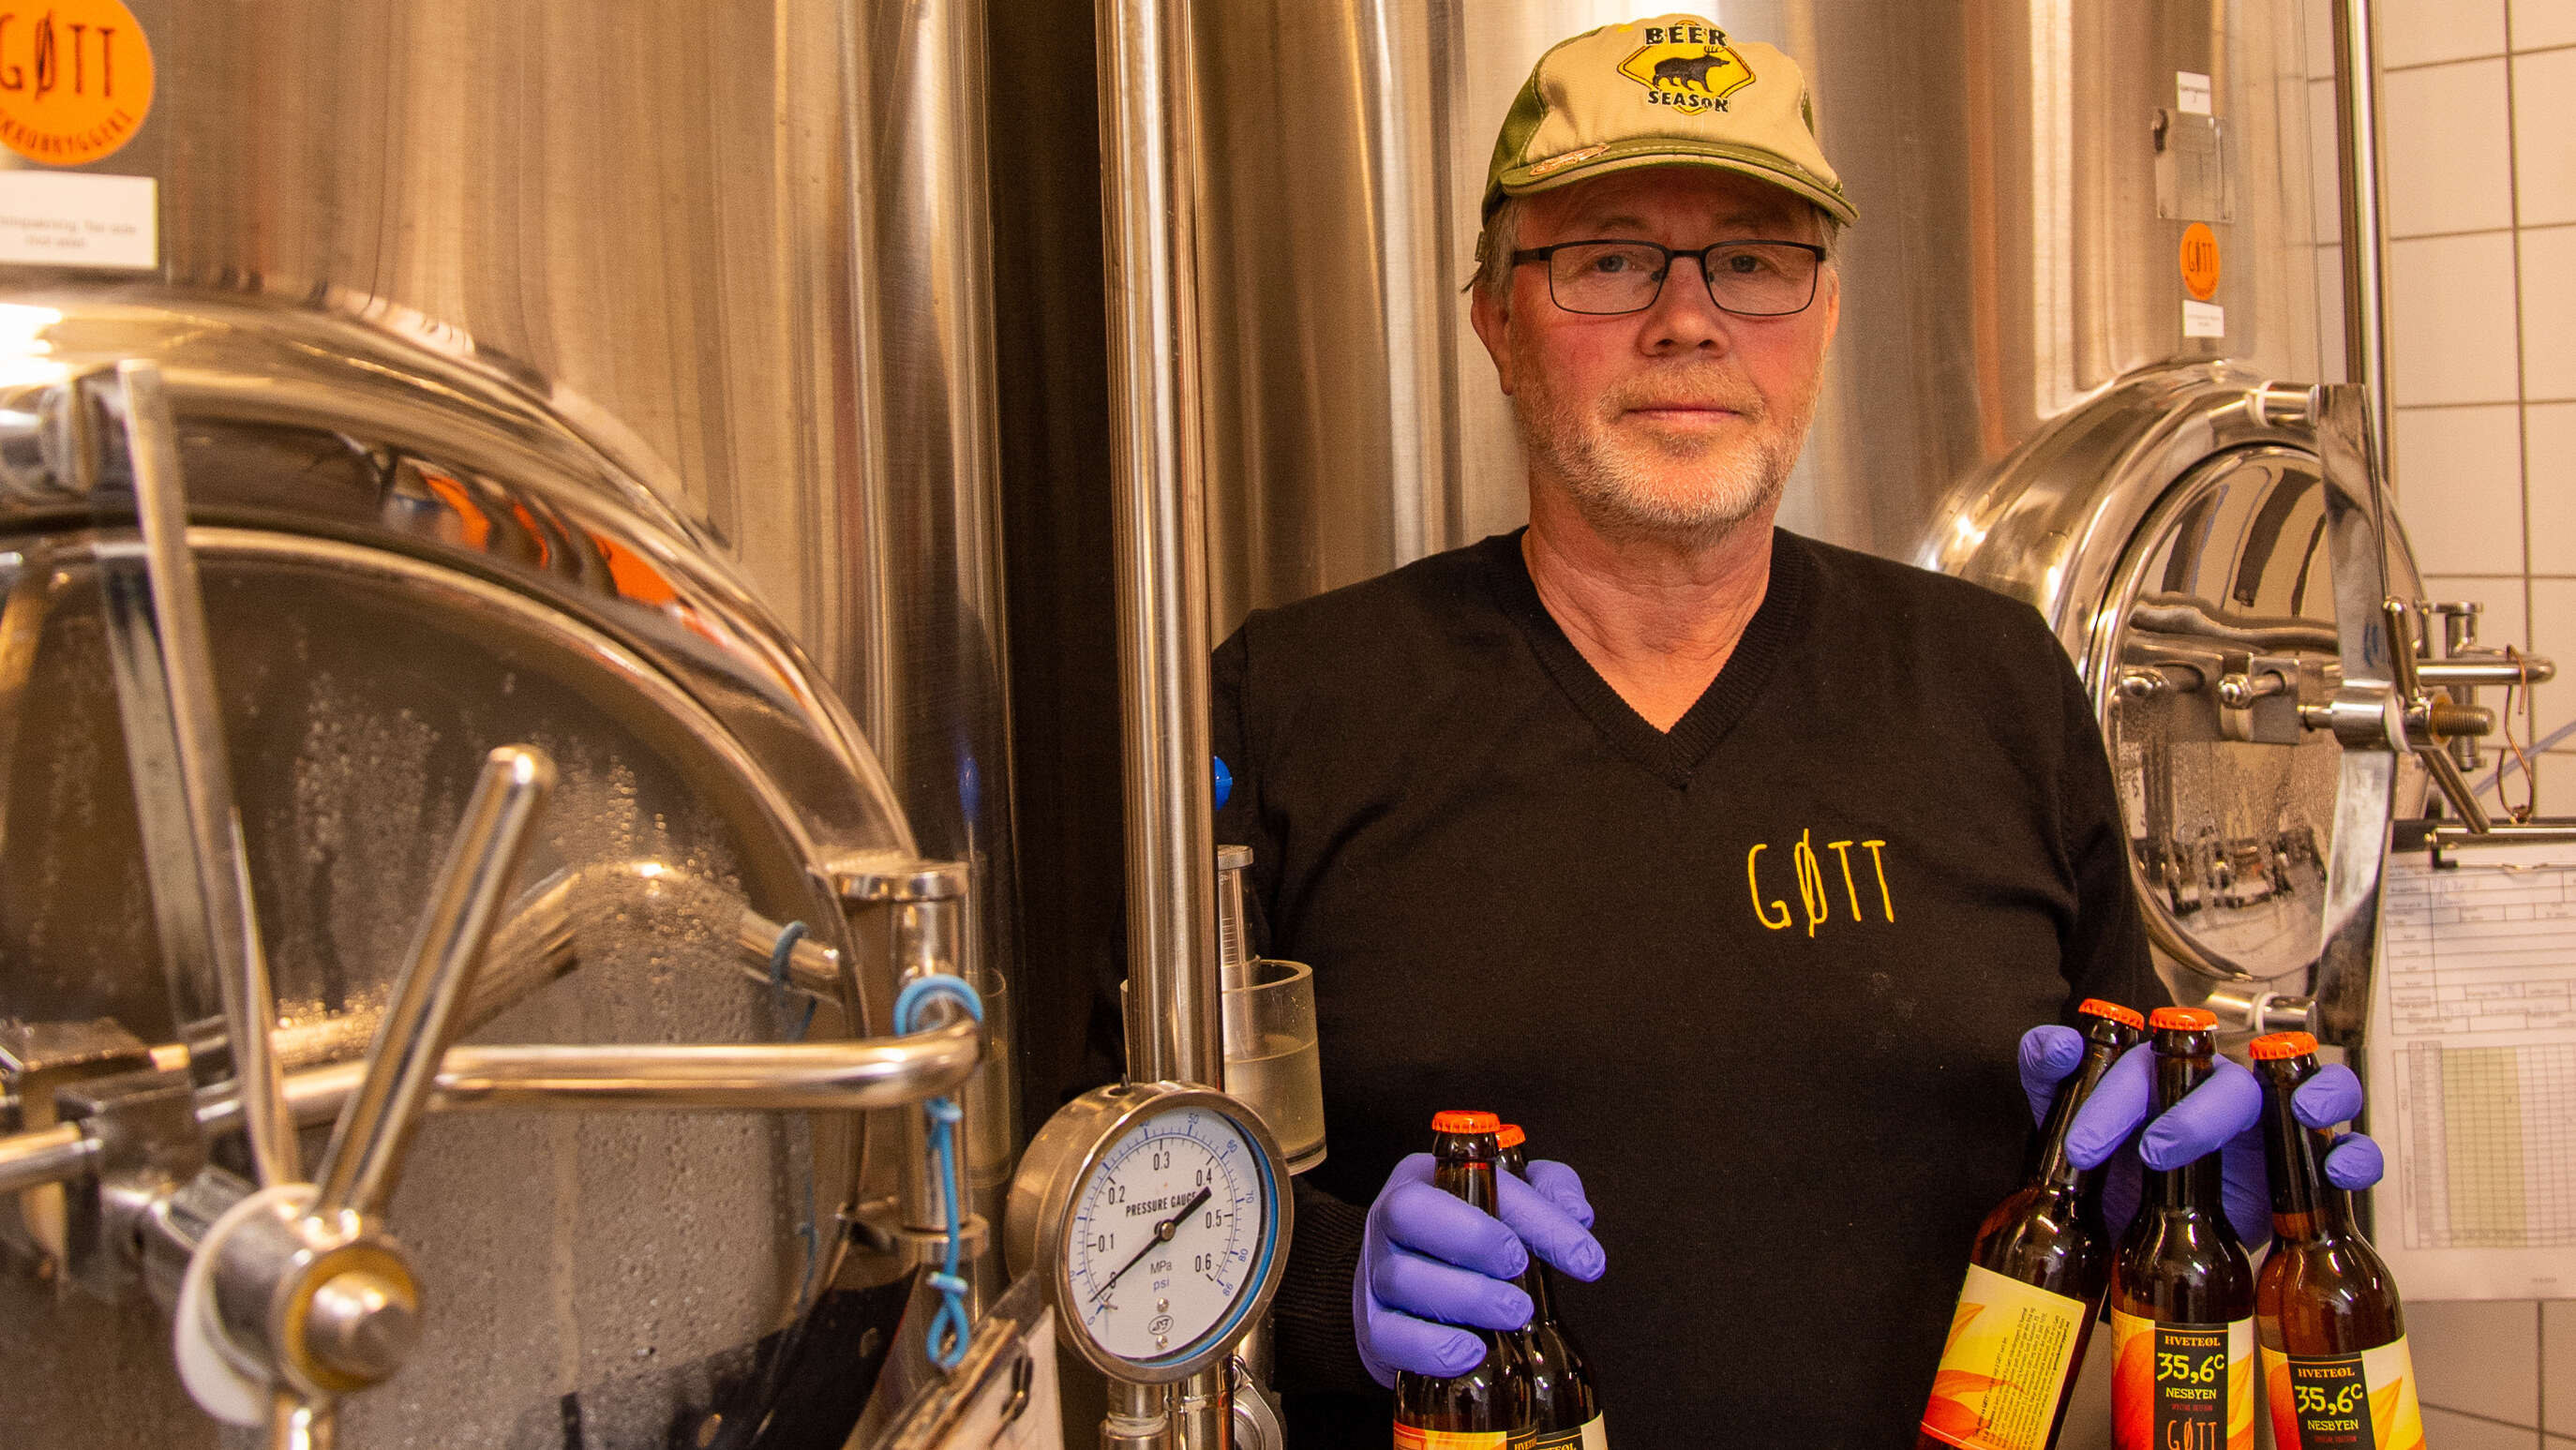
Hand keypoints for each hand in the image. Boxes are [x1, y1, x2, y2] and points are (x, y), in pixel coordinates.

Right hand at [1352, 1152, 1605, 1386]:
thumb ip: (1549, 1192)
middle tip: (1520, 1266)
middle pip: (1410, 1213)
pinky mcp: (1372, 1326)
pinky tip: (1473, 1352)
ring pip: (1402, 1279)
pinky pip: (1387, 1336)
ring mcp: (1374, 1273)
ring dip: (1466, 1298)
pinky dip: (1431, 1348)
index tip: (1584, 1256)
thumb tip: (1578, 1215)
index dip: (1533, 1215)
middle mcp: (1389, 1219)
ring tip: (1514, 1313)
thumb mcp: (1511, 1199)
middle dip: (1473, 1237)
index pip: (1473, 1178)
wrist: (1408, 1288)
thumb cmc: (1467, 1236)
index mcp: (1424, 1178)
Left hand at [2018, 1026, 2384, 1245]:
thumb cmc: (2118, 1164)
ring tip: (2301, 1113)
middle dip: (2196, 1116)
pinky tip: (2339, 1169)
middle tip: (2154, 1153)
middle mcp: (2222, 1096)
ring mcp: (2270, 1131)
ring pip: (2314, 1093)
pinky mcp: (2306, 1173)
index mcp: (2166, 1079)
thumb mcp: (2072, 1124)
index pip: (2150, 1069)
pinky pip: (2349, 1153)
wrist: (2147, 1233)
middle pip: (2229, 1084)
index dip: (2116, 1101)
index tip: (2084, 1145)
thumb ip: (2052, 1077)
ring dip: (2320, 1094)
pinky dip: (2356, 1156)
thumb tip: (2055, 1043)